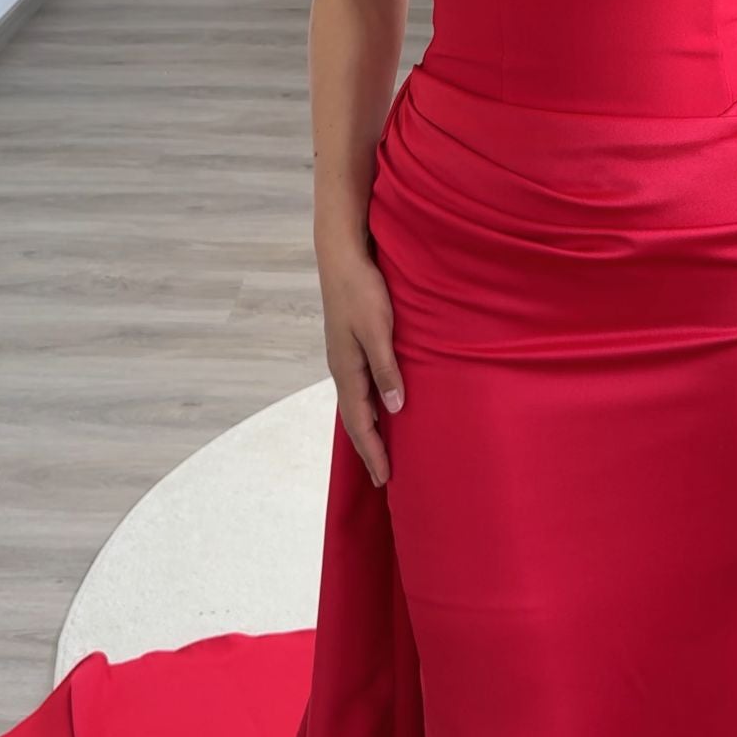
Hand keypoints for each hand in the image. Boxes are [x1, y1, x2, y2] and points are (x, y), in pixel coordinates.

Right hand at [318, 239, 404, 487]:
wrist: (341, 257)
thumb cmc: (362, 291)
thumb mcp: (378, 330)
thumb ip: (387, 368)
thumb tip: (395, 409)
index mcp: (347, 370)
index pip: (361, 423)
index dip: (373, 451)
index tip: (385, 479)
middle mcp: (343, 369)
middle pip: (355, 419)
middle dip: (369, 448)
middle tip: (383, 477)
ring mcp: (345, 357)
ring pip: (356, 403)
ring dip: (368, 428)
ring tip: (381, 448)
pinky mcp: (350, 345)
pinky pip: (359, 387)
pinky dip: (369, 406)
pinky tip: (381, 405)